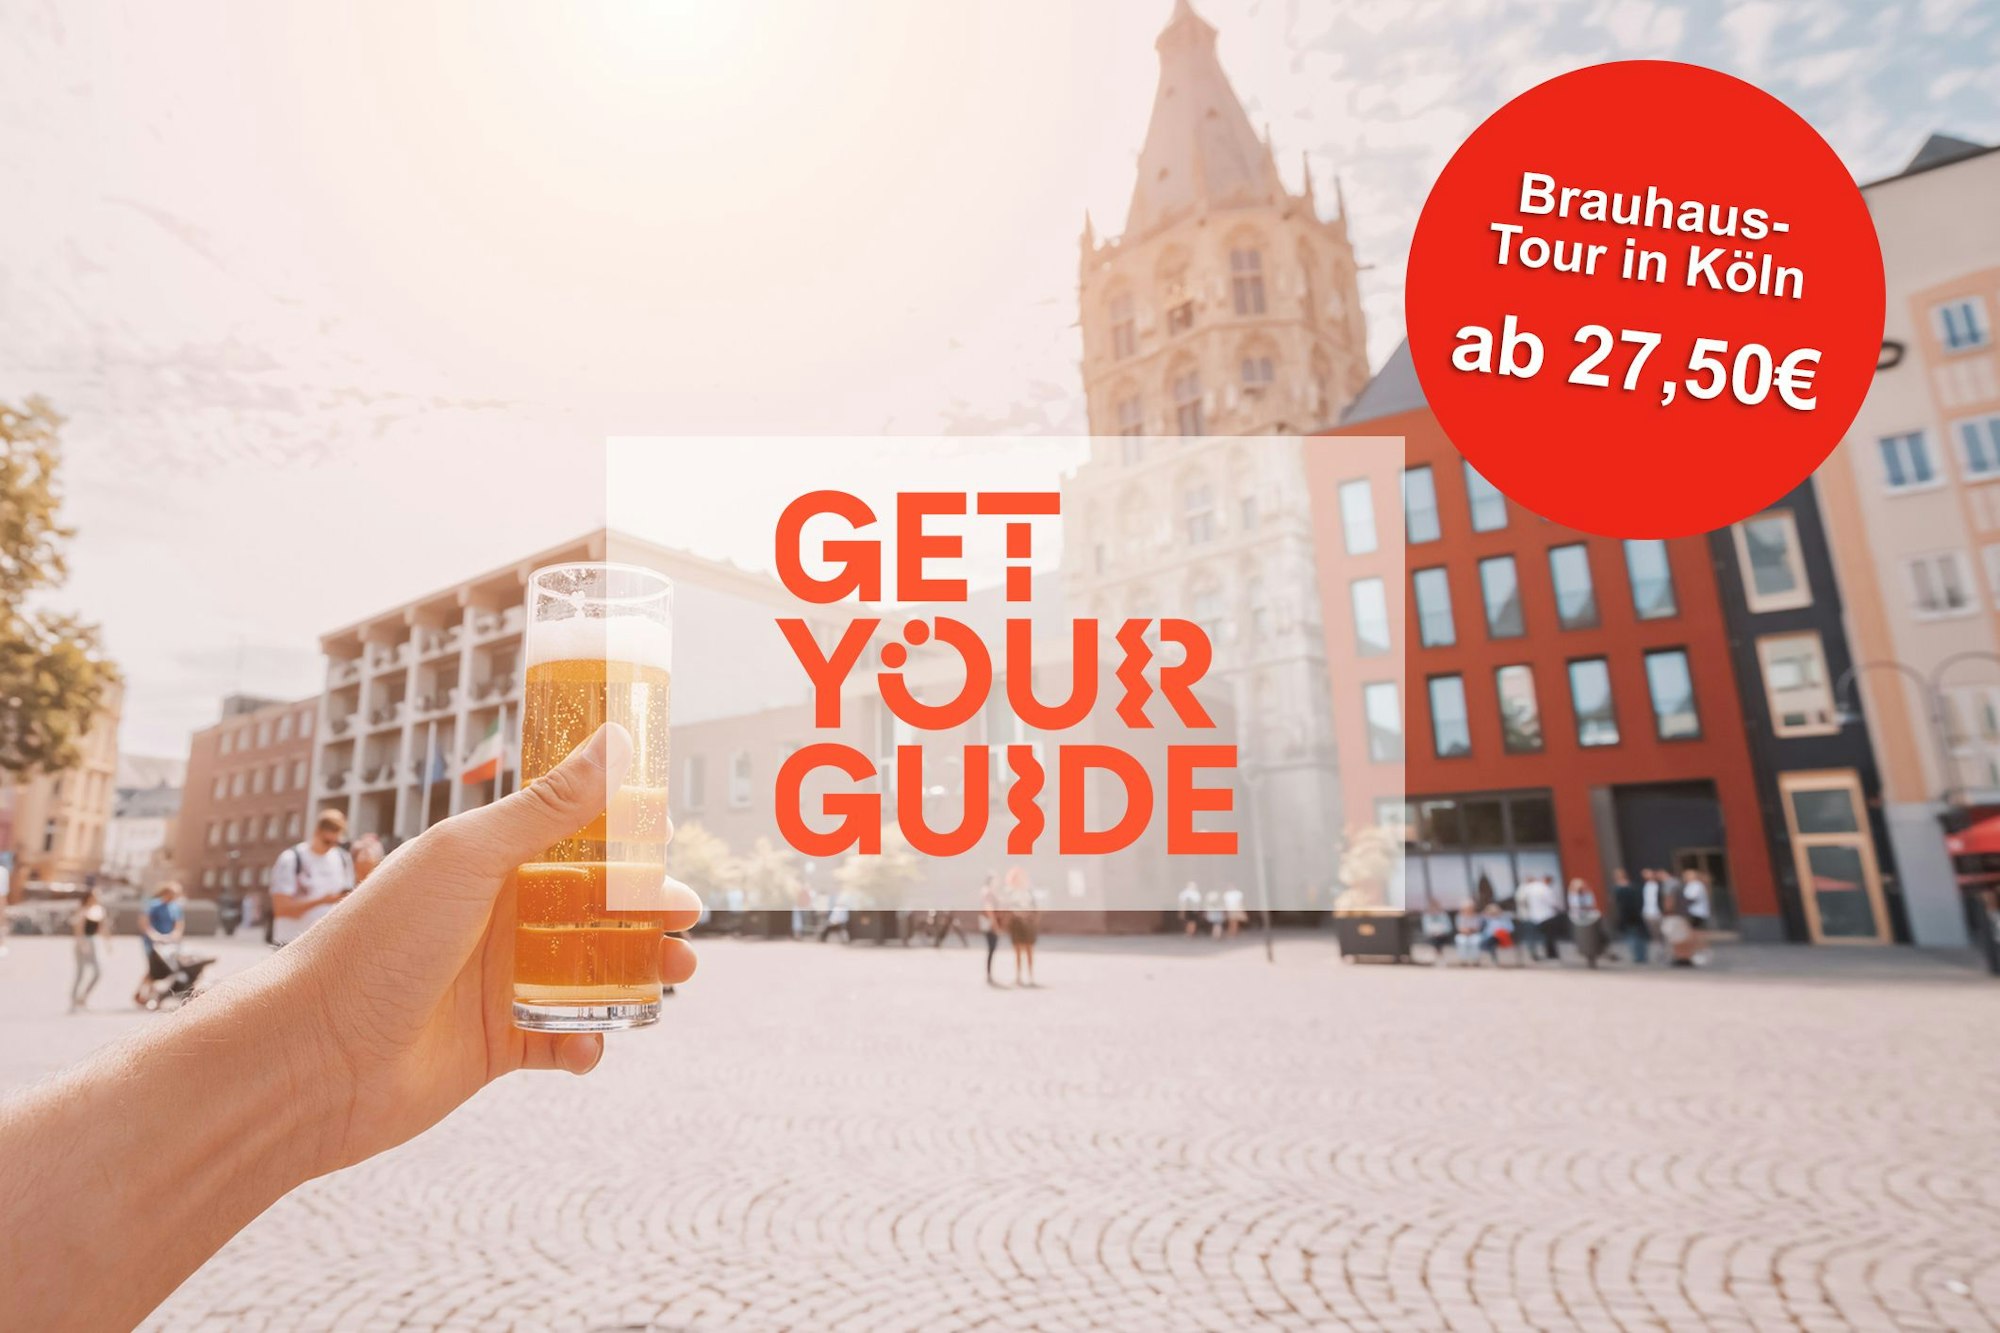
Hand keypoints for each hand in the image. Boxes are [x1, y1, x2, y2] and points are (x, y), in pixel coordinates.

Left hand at [281, 723, 698, 1175]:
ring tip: (673, 979)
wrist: (313, 1057)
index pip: (574, 842)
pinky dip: (588, 1043)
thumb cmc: (379, 942)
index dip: (627, 843)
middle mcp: (498, 920)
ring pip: (593, 974)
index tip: (672, 845)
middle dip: (648, 915)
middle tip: (684, 921)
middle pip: (597, 910)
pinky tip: (590, 1046)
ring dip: (638, 977)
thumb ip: (551, 807)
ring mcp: (500, 983)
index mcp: (491, 865)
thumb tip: (619, 741)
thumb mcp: (471, 857)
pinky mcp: (499, 1046)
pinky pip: (564, 1041)